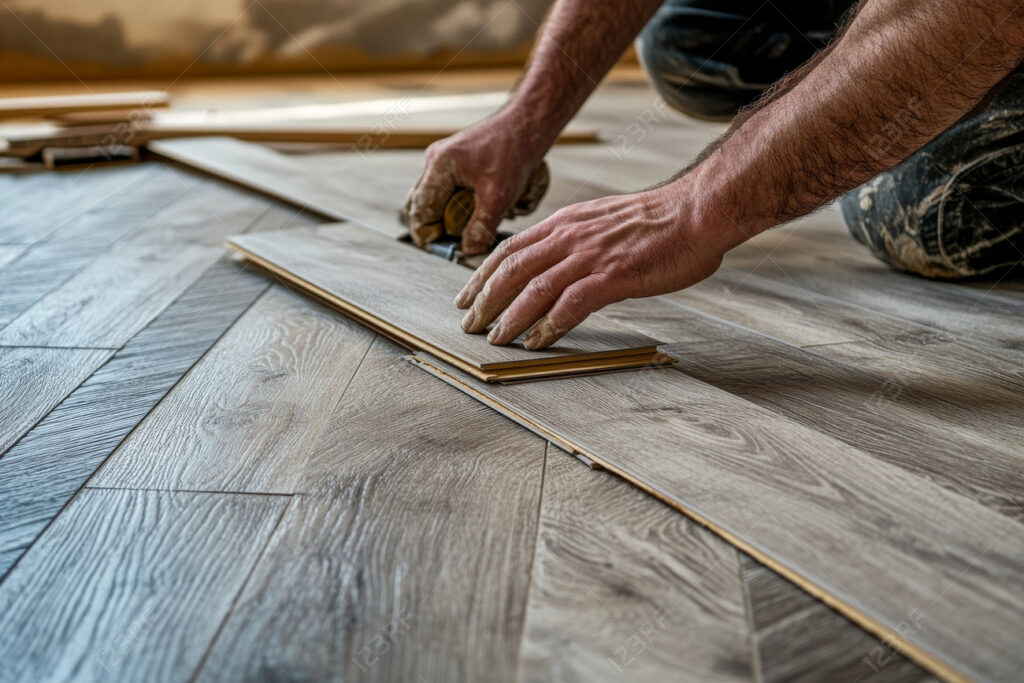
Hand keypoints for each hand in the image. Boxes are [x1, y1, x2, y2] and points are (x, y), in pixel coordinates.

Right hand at [403, 111, 546, 253]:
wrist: (529, 123)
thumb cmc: (515, 151)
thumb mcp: (499, 197)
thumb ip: (481, 227)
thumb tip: (469, 252)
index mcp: (439, 167)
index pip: (419, 212)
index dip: (430, 236)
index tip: (446, 251)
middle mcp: (436, 162)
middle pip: (424, 207)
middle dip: (442, 227)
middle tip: (461, 242)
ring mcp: (446, 160)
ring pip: (439, 199)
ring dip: (457, 215)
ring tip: (482, 219)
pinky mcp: (459, 161)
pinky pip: (453, 190)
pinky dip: (468, 203)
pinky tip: (491, 205)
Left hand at [454, 181, 730, 348]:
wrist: (697, 210)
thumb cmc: (659, 219)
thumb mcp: (604, 219)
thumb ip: (579, 237)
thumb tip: (562, 260)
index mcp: (566, 222)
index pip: (510, 248)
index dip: (483, 273)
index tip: (468, 293)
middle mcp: (569, 236)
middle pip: (511, 269)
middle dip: (484, 299)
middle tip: (469, 323)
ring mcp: (589, 256)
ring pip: (532, 289)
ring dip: (509, 317)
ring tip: (495, 339)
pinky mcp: (612, 276)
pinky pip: (569, 305)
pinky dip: (548, 326)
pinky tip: (536, 342)